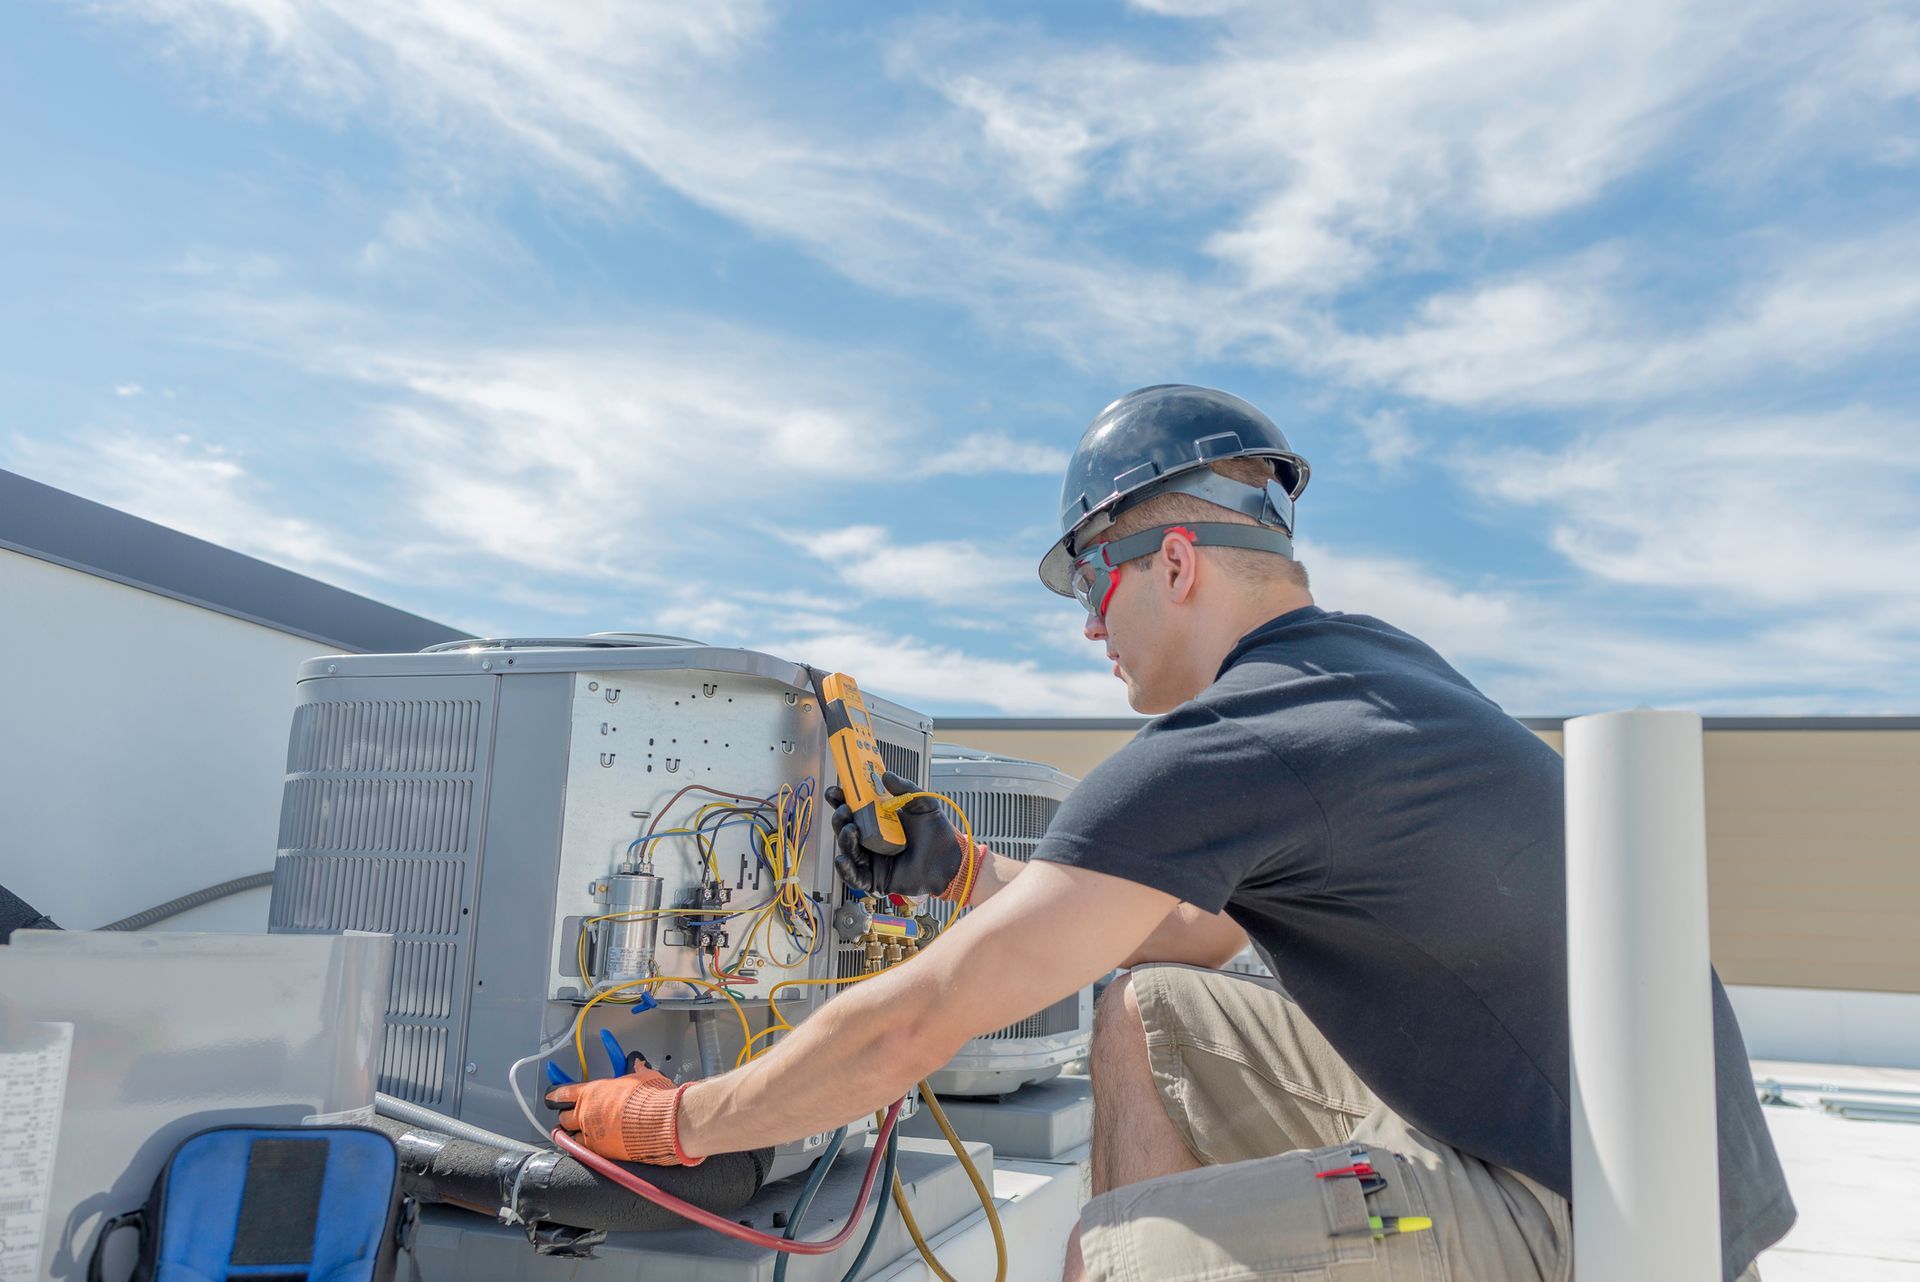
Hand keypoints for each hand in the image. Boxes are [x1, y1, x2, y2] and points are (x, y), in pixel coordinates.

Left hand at [546, 1061, 700, 1164]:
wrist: (663, 1124)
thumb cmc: (652, 1099)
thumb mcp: (644, 1077)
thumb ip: (635, 1071)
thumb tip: (636, 1063)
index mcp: (593, 1093)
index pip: (563, 1093)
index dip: (555, 1094)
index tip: (551, 1096)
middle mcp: (587, 1114)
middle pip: (563, 1117)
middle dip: (566, 1116)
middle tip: (570, 1115)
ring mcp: (593, 1136)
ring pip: (572, 1137)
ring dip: (575, 1134)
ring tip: (580, 1133)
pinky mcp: (602, 1153)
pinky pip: (586, 1152)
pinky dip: (588, 1149)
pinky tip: (595, 1147)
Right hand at [826, 769, 971, 898]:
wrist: (950, 860)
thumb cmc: (937, 834)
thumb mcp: (923, 803)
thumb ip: (905, 788)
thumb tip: (886, 775)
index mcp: (879, 820)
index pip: (854, 808)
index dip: (842, 799)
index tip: (836, 791)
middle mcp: (872, 839)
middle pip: (846, 828)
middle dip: (840, 818)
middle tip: (844, 810)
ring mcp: (872, 859)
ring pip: (848, 850)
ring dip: (844, 839)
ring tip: (850, 830)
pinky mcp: (875, 879)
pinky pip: (854, 876)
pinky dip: (845, 869)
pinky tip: (842, 858)